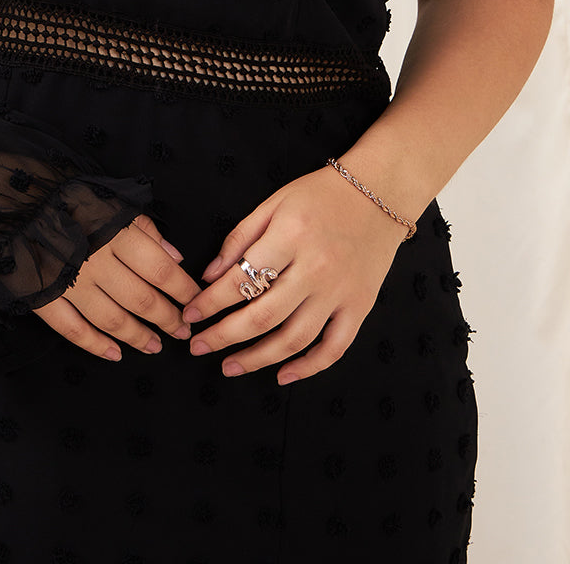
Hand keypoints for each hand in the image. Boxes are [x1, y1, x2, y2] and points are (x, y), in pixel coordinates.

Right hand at [33, 214, 200, 360]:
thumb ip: (147, 230)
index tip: (196, 303)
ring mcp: (69, 282)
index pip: (161, 270)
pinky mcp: (44, 296)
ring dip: (137, 336)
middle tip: (182, 331)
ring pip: (111, 319)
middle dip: (167, 319)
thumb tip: (176, 259)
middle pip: (141, 299)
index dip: (183, 291)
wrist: (20, 200)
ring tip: (154, 346)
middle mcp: (96, 261)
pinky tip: (114, 353)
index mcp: (116, 234)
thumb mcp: (115, 203)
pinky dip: (95, 345)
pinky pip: (72, 329)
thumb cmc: (73, 199)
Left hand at [183, 166, 410, 384]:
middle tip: (199, 346)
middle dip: (224, 336)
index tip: (190, 314)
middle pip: (263, 316)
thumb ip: (240, 239)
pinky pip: (334, 347)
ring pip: (294, 339)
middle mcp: (315, 268)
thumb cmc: (321, 195)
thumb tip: (209, 276)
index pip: (240, 280)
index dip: (209, 302)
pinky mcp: (360, 306)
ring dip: (258, 359)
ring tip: (231, 366)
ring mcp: (340, 291)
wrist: (379, 193)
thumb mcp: (273, 203)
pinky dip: (308, 368)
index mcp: (289, 237)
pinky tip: (283, 376)